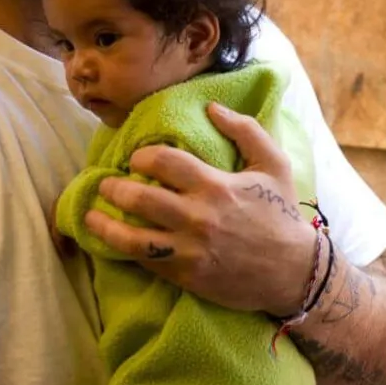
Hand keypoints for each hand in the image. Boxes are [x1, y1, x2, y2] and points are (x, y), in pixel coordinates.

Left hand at [84, 103, 316, 313]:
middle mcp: (198, 218)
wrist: (295, 272)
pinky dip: (126, 251)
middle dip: (114, 189)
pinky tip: (113, 243)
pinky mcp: (186, 276)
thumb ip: (245, 131)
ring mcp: (189, 251)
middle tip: (106, 185)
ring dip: (105, 226)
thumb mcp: (274, 165)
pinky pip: (146, 262)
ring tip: (90, 216)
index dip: (142, 157)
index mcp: (216, 187)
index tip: (136, 159)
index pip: (164, 162)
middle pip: (140, 199)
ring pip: (133, 238)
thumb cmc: (281, 215)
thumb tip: (211, 108)